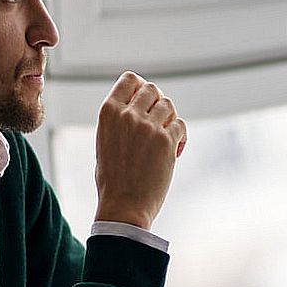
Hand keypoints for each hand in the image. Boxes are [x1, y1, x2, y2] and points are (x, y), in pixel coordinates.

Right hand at [94, 71, 187, 228]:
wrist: (124, 206)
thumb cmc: (113, 178)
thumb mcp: (106, 141)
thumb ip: (120, 119)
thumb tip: (140, 102)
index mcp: (108, 113)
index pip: (130, 79)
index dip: (141, 87)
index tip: (145, 102)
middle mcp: (128, 115)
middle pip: (152, 89)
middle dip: (158, 103)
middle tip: (157, 123)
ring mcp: (148, 127)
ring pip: (169, 105)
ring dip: (170, 119)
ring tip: (164, 138)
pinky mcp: (166, 141)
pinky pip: (180, 125)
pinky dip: (180, 137)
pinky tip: (174, 151)